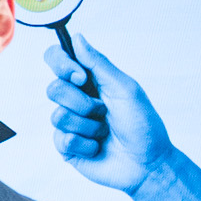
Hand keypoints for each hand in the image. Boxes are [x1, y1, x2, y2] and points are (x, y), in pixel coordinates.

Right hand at [43, 35, 200, 200]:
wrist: (147, 163)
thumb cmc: (143, 124)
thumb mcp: (125, 89)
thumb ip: (99, 64)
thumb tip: (77, 37)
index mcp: (90, 82)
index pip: (58, 60)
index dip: (61, 64)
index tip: (81, 76)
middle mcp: (76, 100)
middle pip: (53, 88)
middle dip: (80, 102)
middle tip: (102, 111)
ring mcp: (69, 124)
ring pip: (57, 116)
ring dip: (87, 125)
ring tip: (104, 132)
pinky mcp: (66, 147)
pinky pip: (62, 139)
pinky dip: (85, 143)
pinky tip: (98, 147)